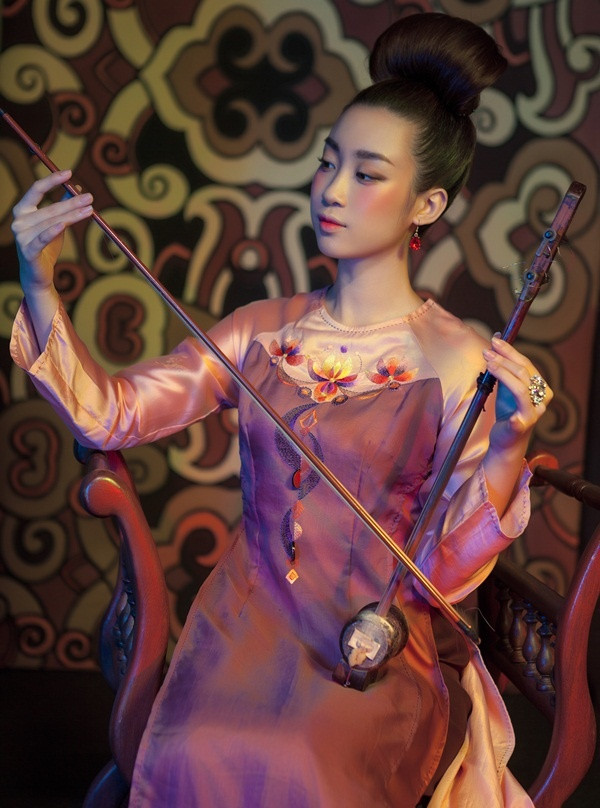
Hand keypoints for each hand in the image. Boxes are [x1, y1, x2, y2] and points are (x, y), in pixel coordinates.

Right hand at [11, 170, 92, 293]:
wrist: (38, 274)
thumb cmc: (47, 246)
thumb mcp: (56, 223)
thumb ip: (62, 204)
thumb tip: (75, 186)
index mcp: (22, 210)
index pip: (36, 190)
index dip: (52, 180)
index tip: (69, 172)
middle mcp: (18, 221)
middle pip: (49, 207)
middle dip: (71, 201)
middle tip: (90, 196)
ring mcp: (21, 236)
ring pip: (52, 222)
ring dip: (72, 215)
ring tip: (90, 210)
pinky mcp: (28, 251)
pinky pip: (44, 238)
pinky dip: (54, 230)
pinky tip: (64, 223)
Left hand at [483, 335, 552, 452]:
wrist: (507, 440)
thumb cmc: (507, 410)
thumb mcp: (506, 387)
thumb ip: (503, 368)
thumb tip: (496, 340)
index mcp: (541, 387)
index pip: (526, 364)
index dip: (510, 351)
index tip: (495, 340)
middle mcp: (541, 399)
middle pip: (523, 373)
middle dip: (504, 359)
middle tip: (486, 351)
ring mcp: (533, 414)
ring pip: (520, 390)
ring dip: (503, 374)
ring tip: (488, 364)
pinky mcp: (522, 428)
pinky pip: (519, 422)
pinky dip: (515, 420)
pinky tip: (510, 419)